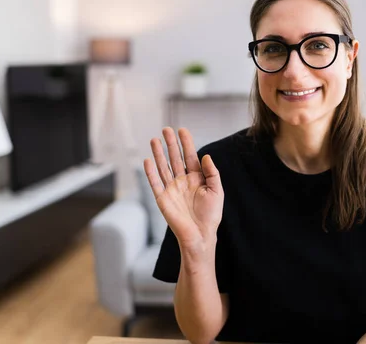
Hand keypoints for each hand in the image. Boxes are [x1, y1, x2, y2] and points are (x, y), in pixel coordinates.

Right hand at [144, 127, 223, 250]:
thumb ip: (212, 173)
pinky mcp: (162, 199)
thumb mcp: (217, 191)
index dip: (186, 143)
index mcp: (197, 178)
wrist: (200, 235)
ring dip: (158, 154)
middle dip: (171, 144)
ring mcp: (171, 189)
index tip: (182, 130)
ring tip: (154, 140)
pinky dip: (150, 172)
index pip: (190, 156)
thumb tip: (206, 156)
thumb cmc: (211, 215)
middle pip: (175, 158)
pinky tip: (147, 160)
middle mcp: (183, 181)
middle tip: (166, 129)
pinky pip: (155, 183)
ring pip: (163, 167)